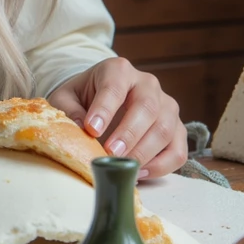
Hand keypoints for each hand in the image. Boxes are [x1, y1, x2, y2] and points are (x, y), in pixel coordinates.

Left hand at [47, 58, 187, 180]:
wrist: (101, 100)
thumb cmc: (82, 99)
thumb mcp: (66, 98)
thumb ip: (69, 110)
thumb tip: (80, 129)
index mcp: (118, 70)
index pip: (115, 86)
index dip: (105, 109)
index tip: (91, 130)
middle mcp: (147, 84)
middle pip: (147, 107)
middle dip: (129, 134)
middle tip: (111, 153)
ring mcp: (166, 106)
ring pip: (165, 129)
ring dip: (145, 152)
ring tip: (124, 168)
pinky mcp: (176, 129)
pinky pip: (177, 150)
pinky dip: (161, 166)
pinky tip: (139, 173)